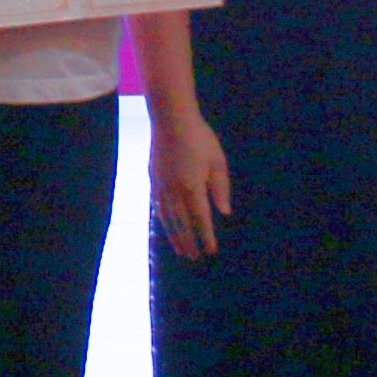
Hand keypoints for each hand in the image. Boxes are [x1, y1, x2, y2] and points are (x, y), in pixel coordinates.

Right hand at [151, 109, 232, 258]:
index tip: (211, 251)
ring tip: (181, 250)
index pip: (201, 219)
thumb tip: (224, 212)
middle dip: (189, 242)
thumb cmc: (199, 138)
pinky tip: (166, 227)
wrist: (170, 119)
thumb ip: (220, 188)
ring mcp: (160, 186)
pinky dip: (163, 221)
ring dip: (174, 236)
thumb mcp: (217, 161)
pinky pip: (157, 207)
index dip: (206, 236)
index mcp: (193, 187)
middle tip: (195, 258)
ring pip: (167, 218)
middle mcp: (174, 191)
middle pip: (182, 223)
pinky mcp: (153, 179)